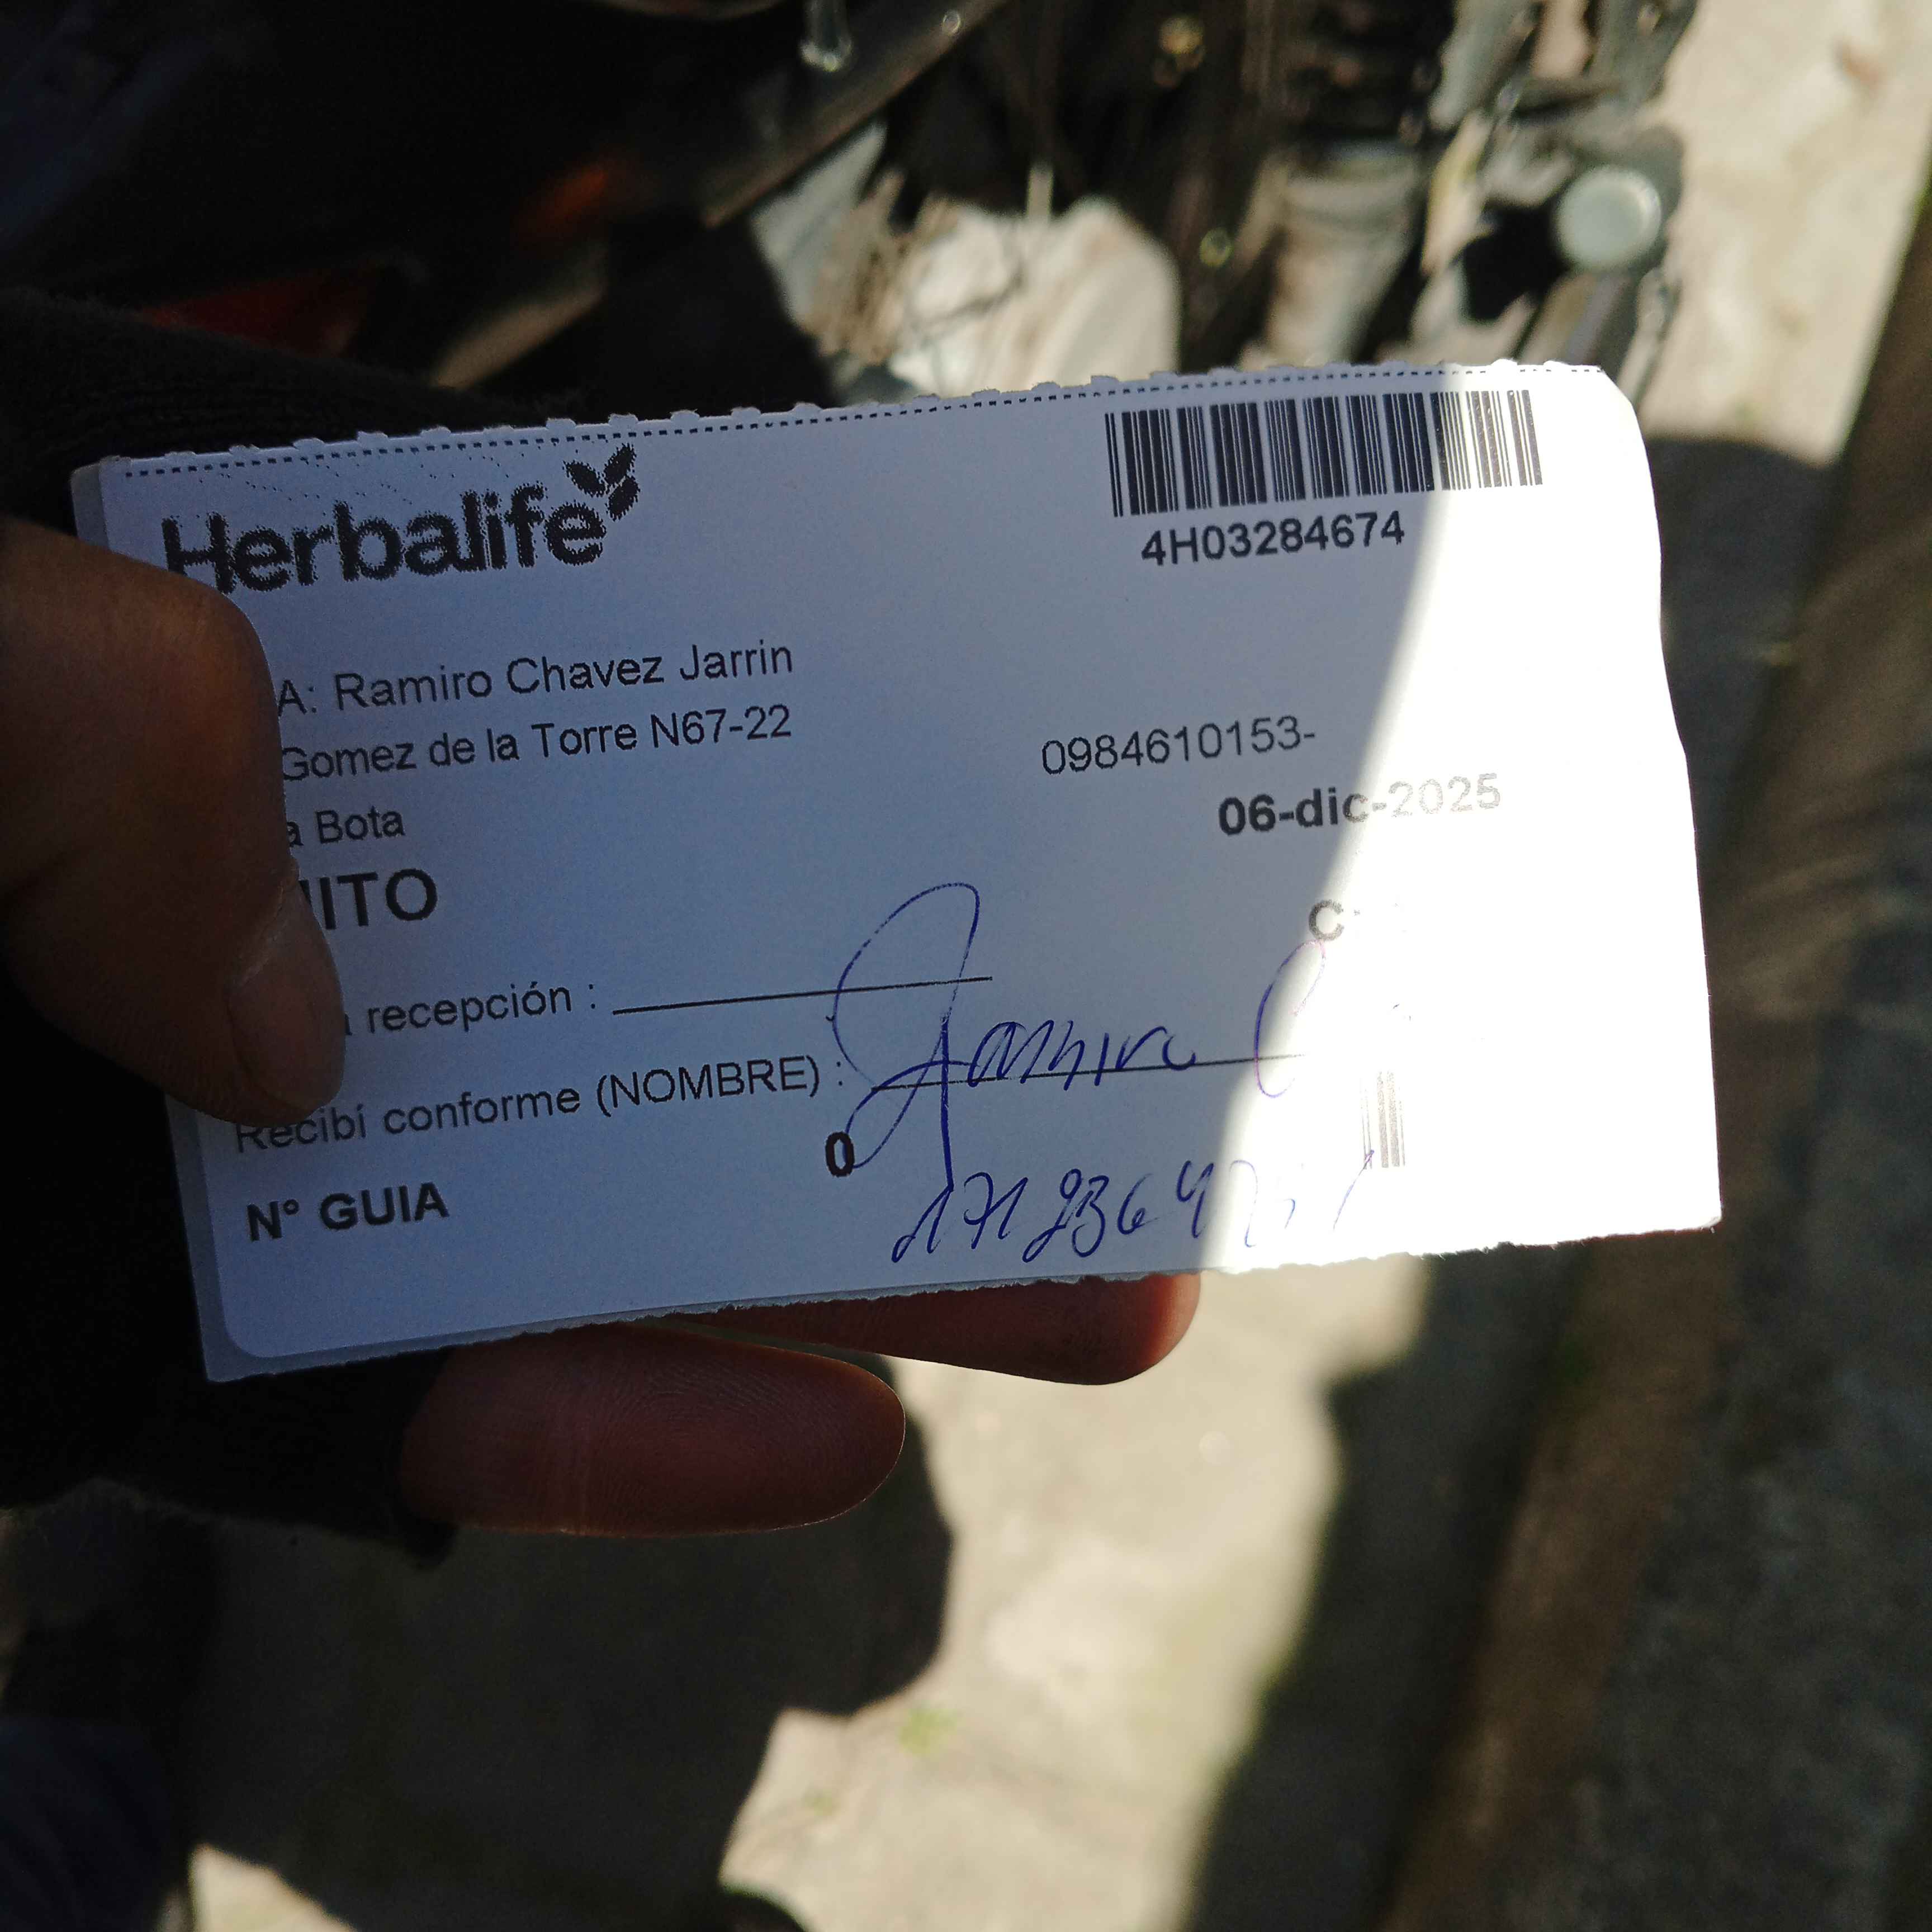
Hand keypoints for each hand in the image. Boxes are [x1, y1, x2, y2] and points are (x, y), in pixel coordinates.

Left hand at [0, 518, 1196, 1535]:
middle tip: (1121, 1022)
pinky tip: (829, 1443)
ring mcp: (213, 1163)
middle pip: (622, 963)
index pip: (528, 676)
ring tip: (1109, 1284)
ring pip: (579, 1211)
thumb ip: (119, 725)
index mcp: (205, 704)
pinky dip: (600, 1452)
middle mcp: (232, 928)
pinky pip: (409, 1431)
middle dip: (873, 997)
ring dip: (835, 1258)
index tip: (948, 700)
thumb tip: (309, 1025)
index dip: (743, 687)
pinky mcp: (160, 1376)